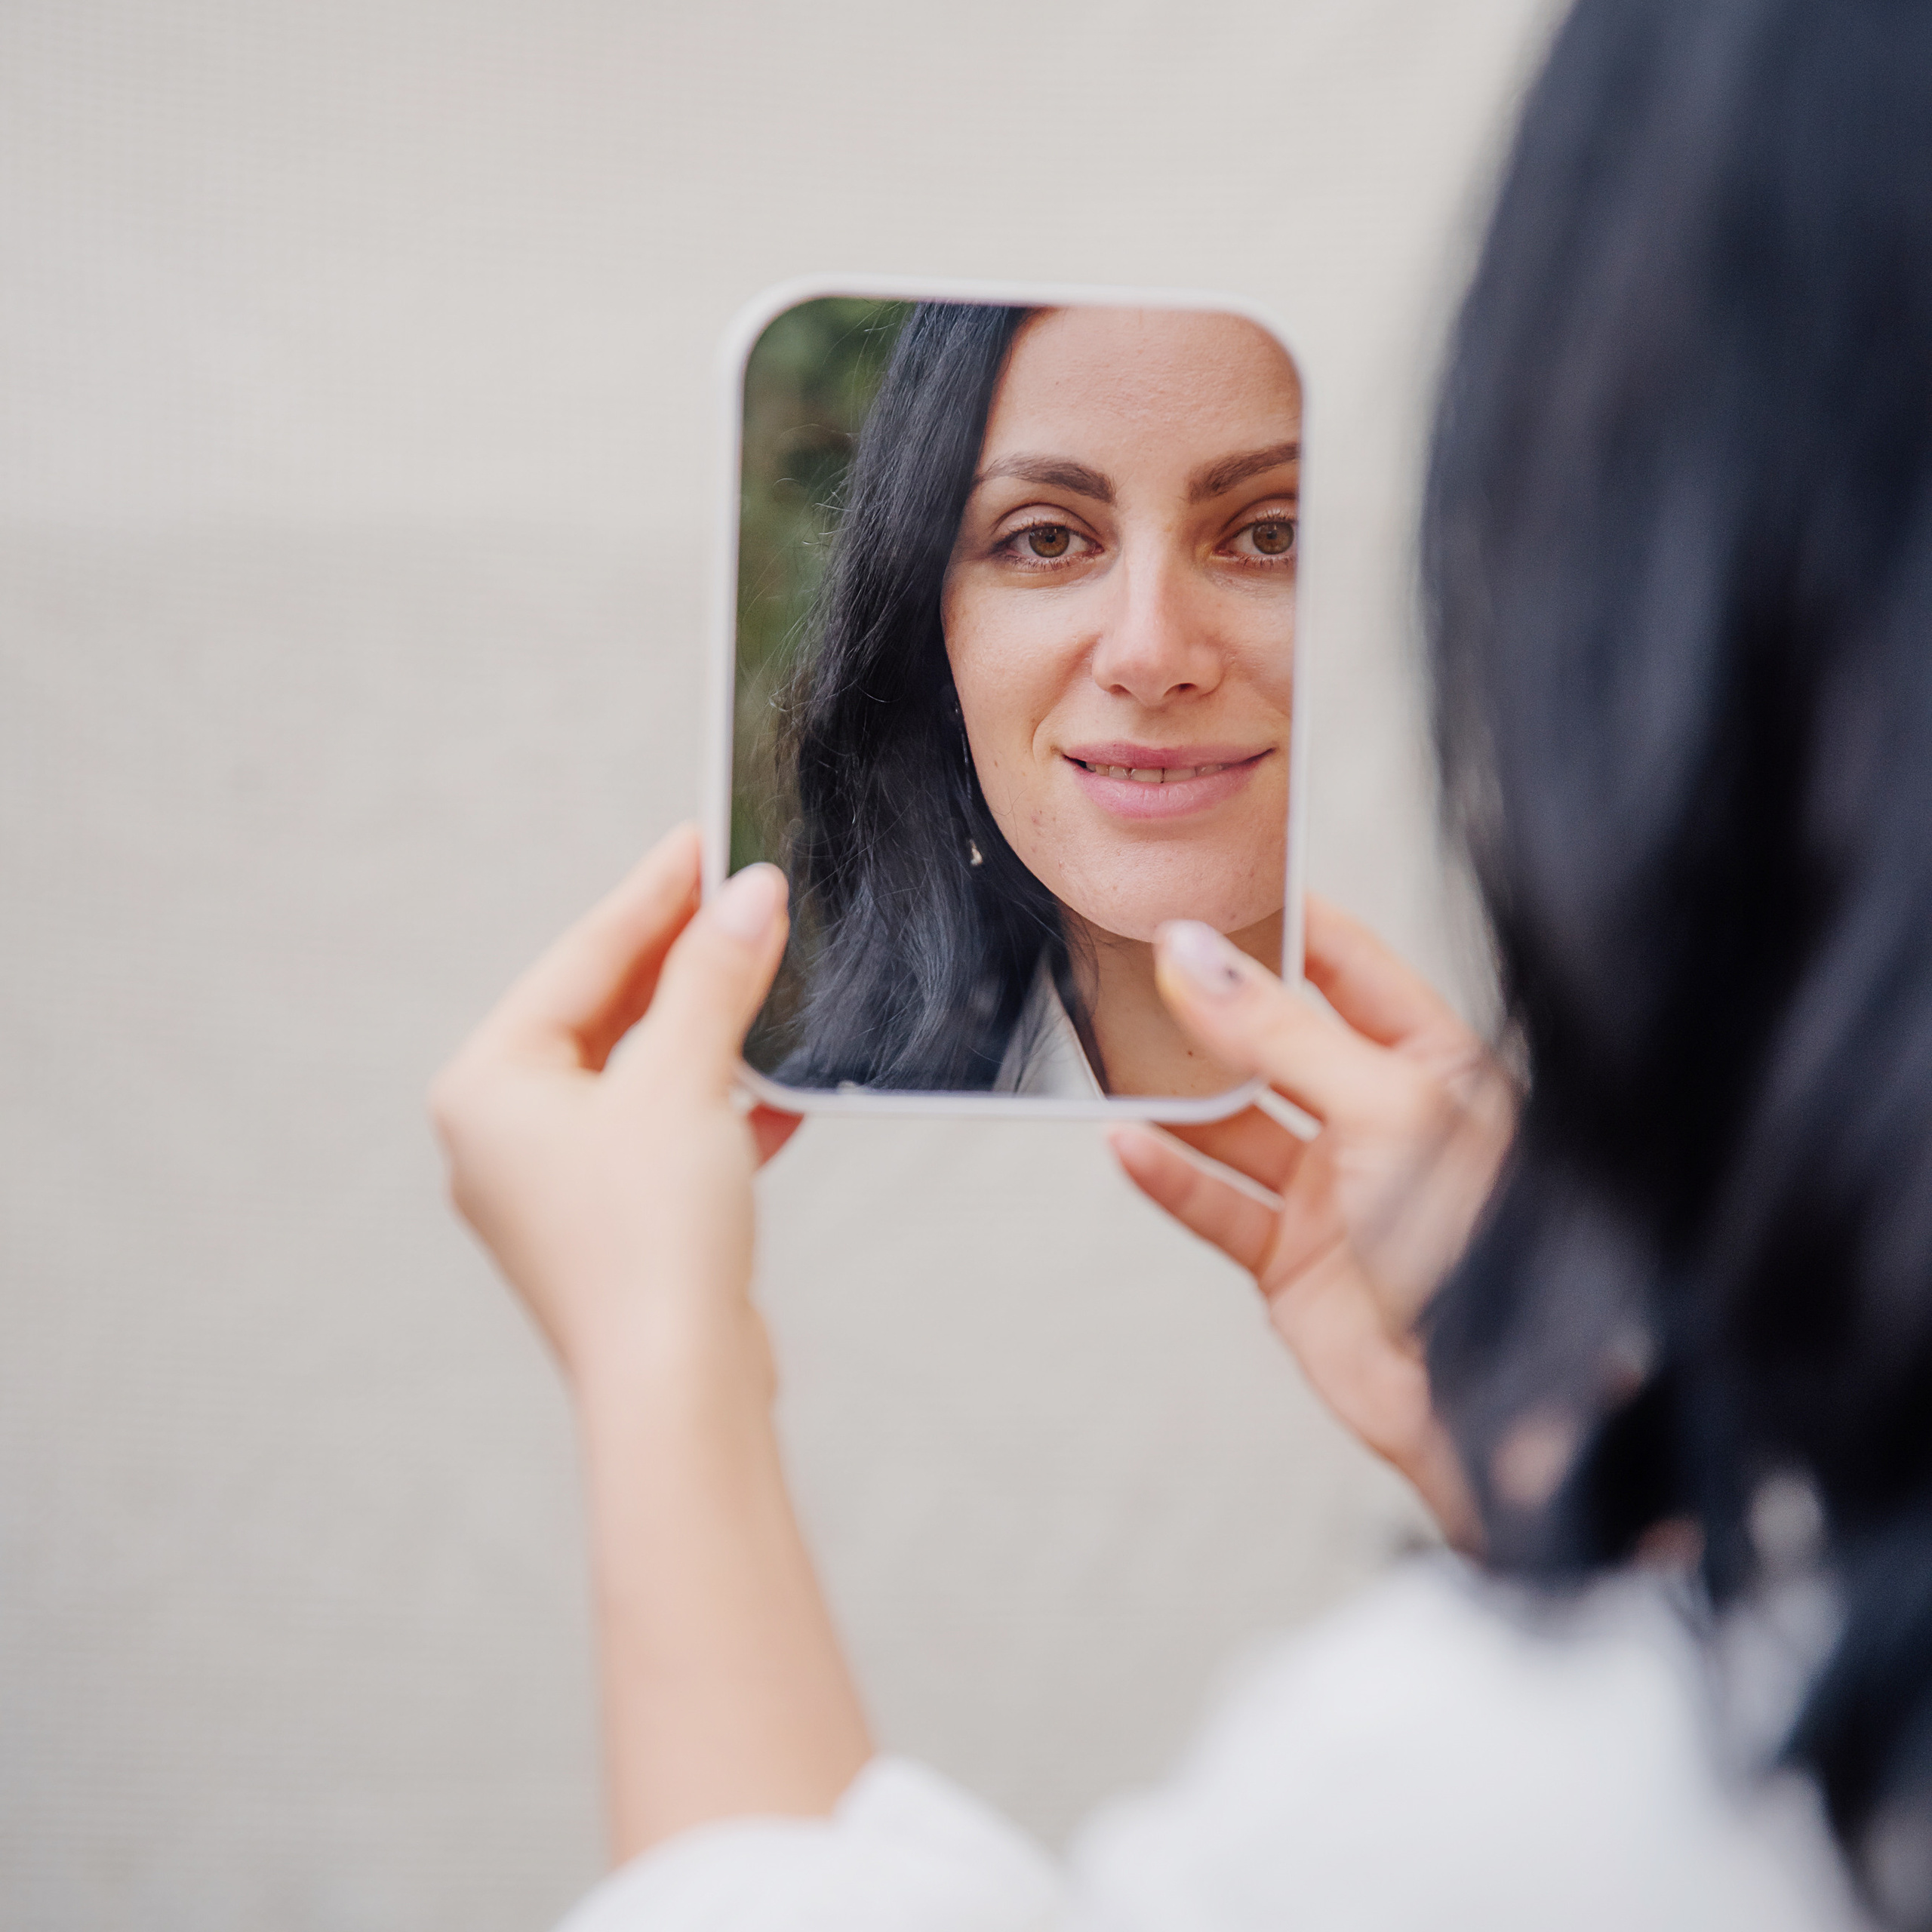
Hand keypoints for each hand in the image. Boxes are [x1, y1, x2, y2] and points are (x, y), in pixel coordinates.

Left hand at [428, 823, 799, 1396]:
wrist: (678, 1389)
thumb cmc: (652, 1240)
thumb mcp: (684, 1081)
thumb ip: (713, 978)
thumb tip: (749, 895)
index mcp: (488, 1086)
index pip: (581, 958)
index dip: (654, 894)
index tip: (706, 839)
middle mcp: (504, 1133)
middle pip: (606, 1013)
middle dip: (684, 960)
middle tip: (747, 895)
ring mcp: (556, 1186)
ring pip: (641, 1074)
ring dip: (711, 1031)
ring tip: (771, 973)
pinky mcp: (613, 1226)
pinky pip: (665, 1134)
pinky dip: (718, 1104)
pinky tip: (777, 1086)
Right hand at [1109, 896, 1515, 1547]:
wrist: (1486, 1401)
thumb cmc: (1481, 1241)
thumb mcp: (1384, 1108)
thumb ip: (1279, 1033)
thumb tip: (1195, 956)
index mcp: (1431, 1063)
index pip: (1347, 965)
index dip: (1284, 923)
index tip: (1210, 889)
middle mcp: (1379, 1117)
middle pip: (1275, 1040)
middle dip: (1212, 1009)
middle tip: (1138, 966)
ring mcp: (1331, 1187)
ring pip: (1232, 1122)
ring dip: (1175, 1096)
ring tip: (1113, 1056)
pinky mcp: (1290, 1257)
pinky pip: (1215, 1201)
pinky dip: (1168, 1175)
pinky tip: (1126, 1143)